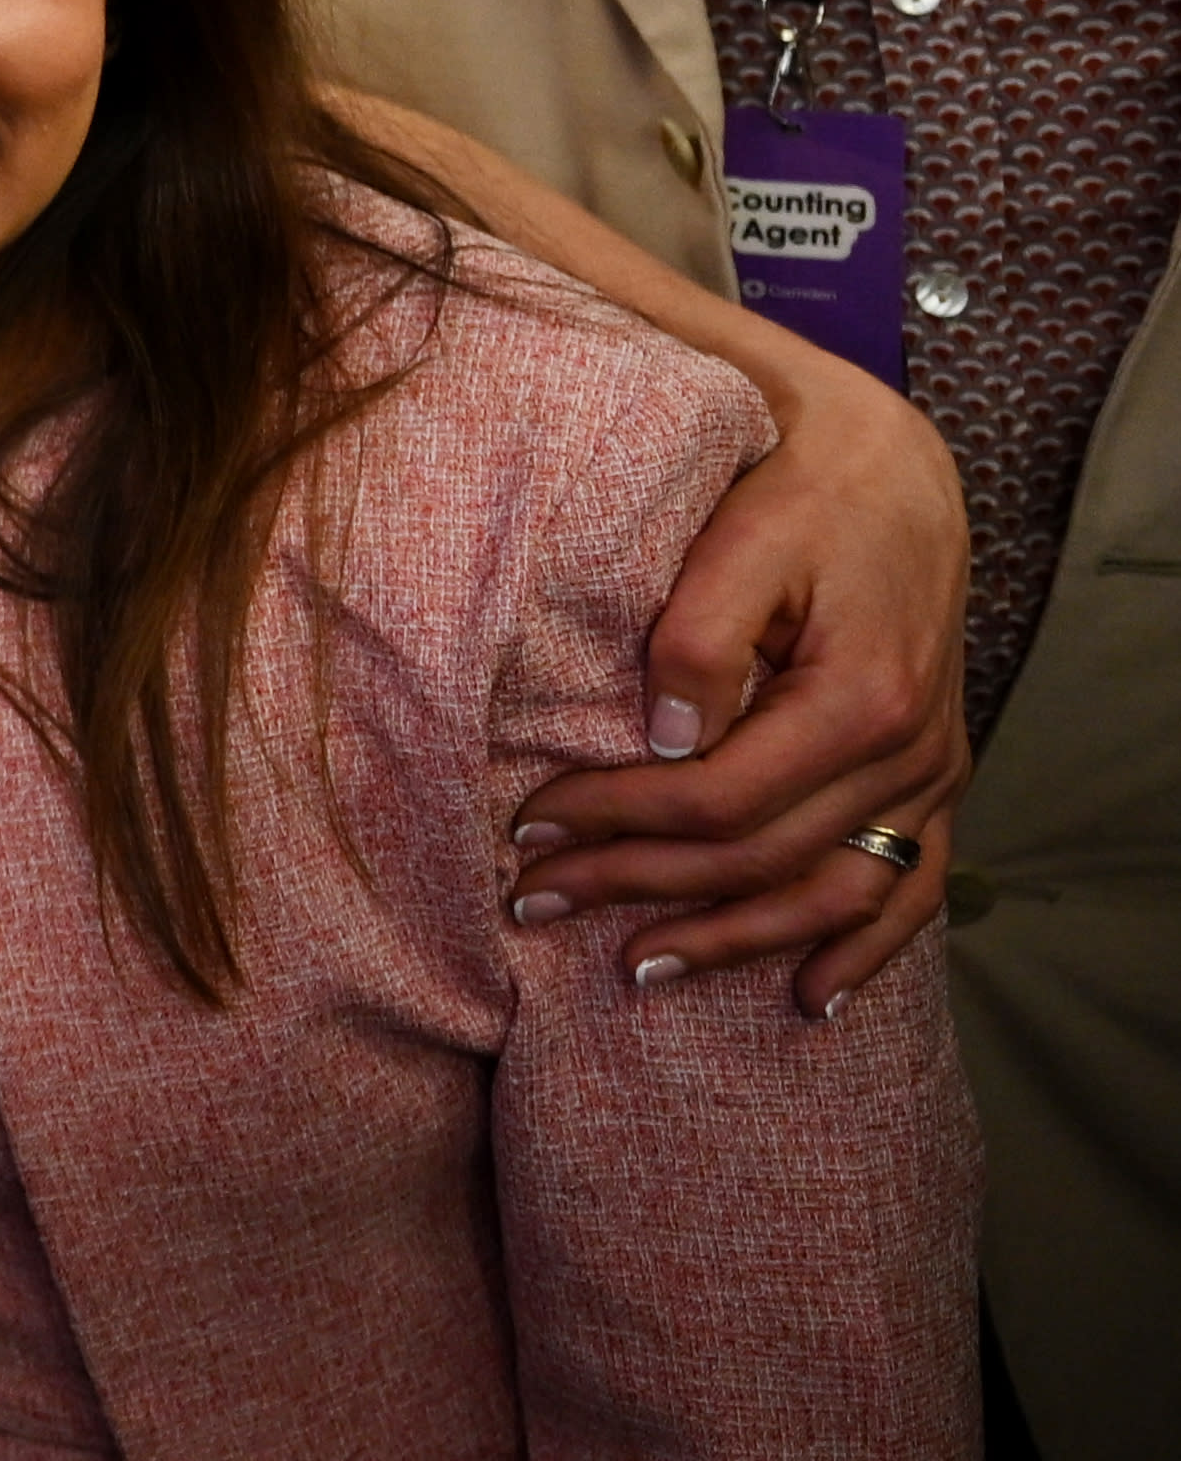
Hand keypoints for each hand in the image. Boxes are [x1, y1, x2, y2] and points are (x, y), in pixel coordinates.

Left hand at [509, 329, 970, 1013]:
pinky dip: (865, 950)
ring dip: (735, 940)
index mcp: (859, 698)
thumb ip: (699, 639)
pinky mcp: (933, 776)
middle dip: (640, 888)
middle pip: (761, 857)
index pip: (716, 798)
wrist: (890, 462)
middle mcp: (909, 752)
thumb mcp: (741, 538)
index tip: (526, 829)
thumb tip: (662, 741)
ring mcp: (929, 773)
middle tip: (534, 900)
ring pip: (835, 894)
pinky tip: (808, 998)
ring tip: (636, 969)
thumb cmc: (798, 486)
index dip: (615, 823)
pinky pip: (916, 888)